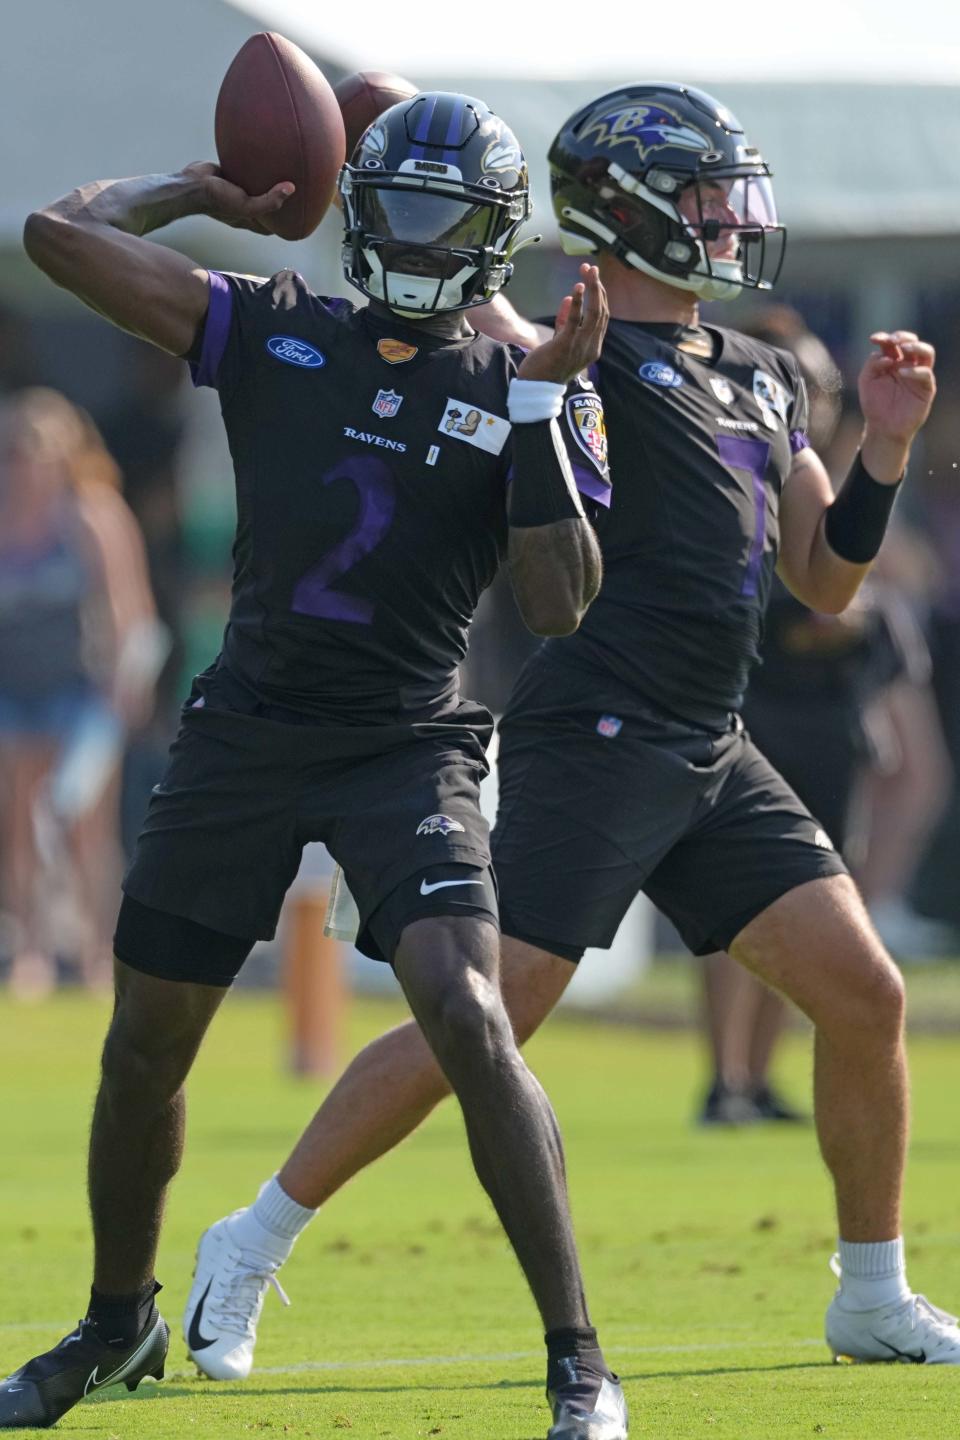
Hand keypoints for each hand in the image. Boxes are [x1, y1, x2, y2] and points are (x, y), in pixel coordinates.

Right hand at [180, 161, 295, 234]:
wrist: (190, 184)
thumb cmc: (217, 200)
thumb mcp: (246, 206)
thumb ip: (269, 201)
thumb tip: (292, 188)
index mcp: (250, 219)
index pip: (272, 226)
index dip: (287, 224)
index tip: (302, 215)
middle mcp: (244, 205)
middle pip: (267, 205)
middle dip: (282, 200)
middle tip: (300, 188)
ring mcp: (237, 190)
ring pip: (258, 185)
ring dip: (269, 179)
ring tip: (287, 168)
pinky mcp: (230, 174)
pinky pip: (247, 169)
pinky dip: (256, 164)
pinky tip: (267, 152)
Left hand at [517, 264, 607, 383]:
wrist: (536, 388)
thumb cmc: (547, 367)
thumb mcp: (560, 342)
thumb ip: (566, 322)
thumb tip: (569, 298)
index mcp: (593, 347)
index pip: (603, 317)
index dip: (600, 295)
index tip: (594, 279)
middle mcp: (591, 346)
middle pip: (601, 311)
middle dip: (598, 287)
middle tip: (592, 268)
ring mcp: (581, 346)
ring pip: (594, 313)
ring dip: (592, 289)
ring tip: (589, 271)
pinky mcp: (566, 345)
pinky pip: (575, 320)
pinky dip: (578, 302)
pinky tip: (577, 287)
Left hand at [859, 330, 935, 451]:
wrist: (882, 428)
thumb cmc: (874, 404)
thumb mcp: (867, 381)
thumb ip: (872, 364)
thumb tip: (887, 355)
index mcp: (892, 361)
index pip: (892, 343)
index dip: (884, 337)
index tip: (873, 339)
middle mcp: (907, 364)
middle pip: (911, 342)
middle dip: (902, 337)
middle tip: (892, 341)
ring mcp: (918, 375)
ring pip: (926, 352)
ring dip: (916, 346)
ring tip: (903, 348)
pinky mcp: (926, 388)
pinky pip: (926, 373)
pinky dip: (914, 370)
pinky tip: (901, 372)